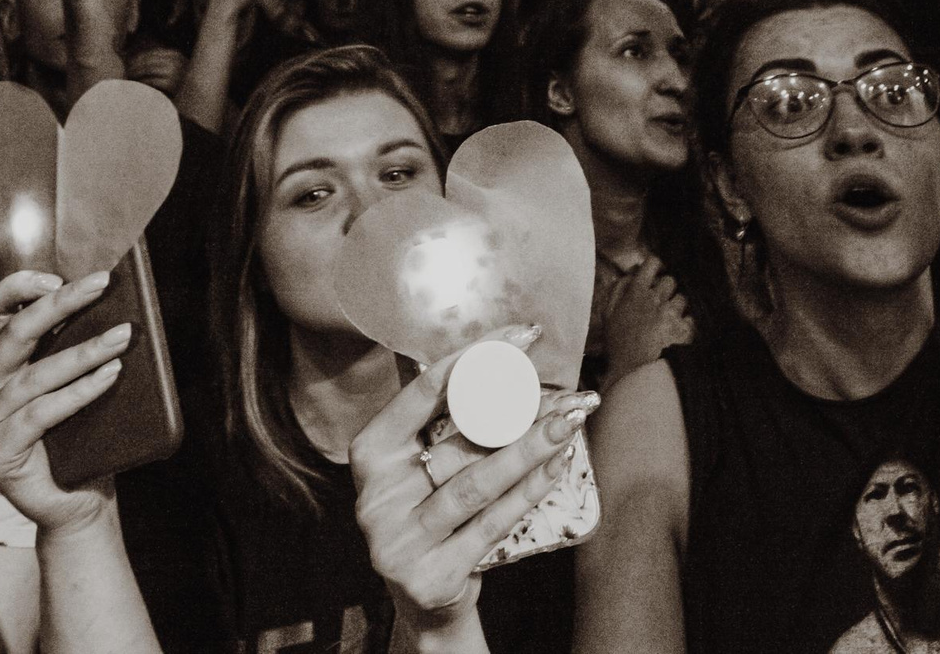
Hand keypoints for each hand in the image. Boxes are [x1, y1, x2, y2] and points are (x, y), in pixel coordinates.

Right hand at [0, 269, 136, 532]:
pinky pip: (41, 413)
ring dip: (84, 352)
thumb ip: (76, 350)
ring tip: (122, 337)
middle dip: (60, 304)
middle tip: (102, 283)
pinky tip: (108, 377)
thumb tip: (116, 305)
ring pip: (36, 375)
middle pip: (14, 334)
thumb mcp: (77, 384)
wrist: (78, 504)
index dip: (19, 288)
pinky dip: (79, 392)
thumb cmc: (82, 439)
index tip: (57, 276)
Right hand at [348, 327, 598, 632]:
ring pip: (475, 484)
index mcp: (370, 452)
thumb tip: (497, 353)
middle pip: (457, 440)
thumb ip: (441, 421)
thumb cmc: (431, 514)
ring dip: (530, 450)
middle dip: (518, 410)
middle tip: (569, 392)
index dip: (475, 359)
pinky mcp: (430, 575)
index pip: (423, 391)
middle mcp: (375, 496)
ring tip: (569, 425)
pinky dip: (527, 494)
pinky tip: (556, 468)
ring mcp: (398, 540)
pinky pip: (489, 525)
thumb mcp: (419, 467)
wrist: (423, 602)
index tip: (523, 336)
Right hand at [598, 257, 693, 382]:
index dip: (655, 265)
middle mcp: (655, 298)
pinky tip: (677, 332)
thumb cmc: (617, 342)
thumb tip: (632, 273)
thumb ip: (618, 288)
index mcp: (636, 292)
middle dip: (665, 289)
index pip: (652, 263)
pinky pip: (691, 318)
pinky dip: (686, 324)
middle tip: (660, 301)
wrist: (631, 370)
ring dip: (676, 306)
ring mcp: (670, 313)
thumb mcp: (608, 312)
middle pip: (670, 280)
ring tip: (668, 319)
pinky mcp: (682, 329)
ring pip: (681, 298)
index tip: (655, 272)